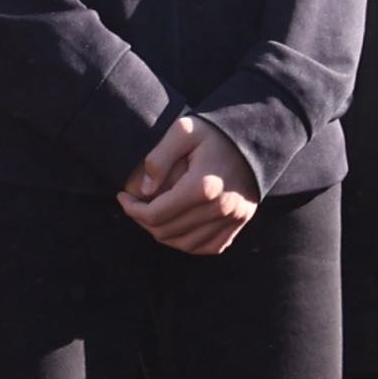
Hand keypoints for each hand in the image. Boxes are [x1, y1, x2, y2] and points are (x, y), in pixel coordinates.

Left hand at [117, 116, 261, 254]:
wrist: (255, 136)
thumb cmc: (215, 132)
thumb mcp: (183, 131)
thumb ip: (159, 159)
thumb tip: (144, 190)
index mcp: (201, 186)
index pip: (155, 215)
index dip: (132, 210)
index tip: (122, 197)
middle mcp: (219, 208)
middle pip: (167, 232)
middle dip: (143, 222)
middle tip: (135, 206)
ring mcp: (232, 218)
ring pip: (186, 245)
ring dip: (163, 235)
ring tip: (152, 217)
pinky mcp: (241, 222)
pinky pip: (210, 247)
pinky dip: (190, 244)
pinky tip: (178, 228)